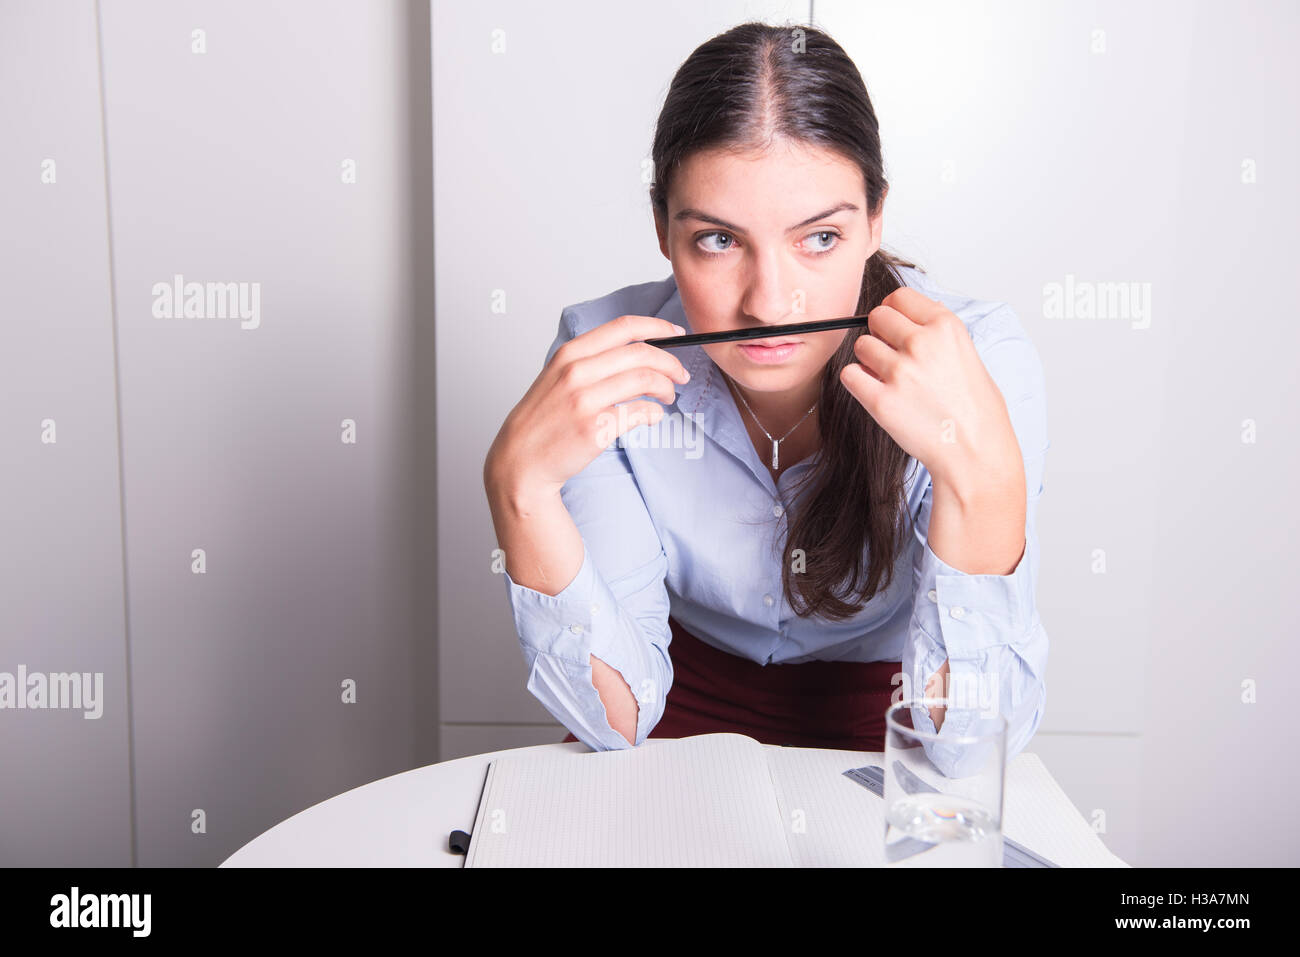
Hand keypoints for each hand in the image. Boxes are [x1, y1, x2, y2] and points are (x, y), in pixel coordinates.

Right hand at [485, 314, 690, 497]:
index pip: (623, 327)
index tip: (676, 333)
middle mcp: (577, 372)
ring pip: (645, 380)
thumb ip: (592, 360)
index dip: (657, 327)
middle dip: (670, 363)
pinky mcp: (595, 428)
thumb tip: (639, 350)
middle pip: (641, 353)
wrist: (521, 460)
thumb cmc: (543, 419)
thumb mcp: (557, 376)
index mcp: (570, 353)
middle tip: (680, 375)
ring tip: (668, 396)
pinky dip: (654, 413)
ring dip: (666, 388)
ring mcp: (585, 400)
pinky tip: (652, 416)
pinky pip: (640, 412)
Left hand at [838, 287, 1020, 490]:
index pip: (900, 297)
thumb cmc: (977, 411)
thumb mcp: (969, 356)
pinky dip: (857, 382)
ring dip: (869, 361)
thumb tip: (917, 313)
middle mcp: (921, 344)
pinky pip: (850, 375)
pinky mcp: (880, 401)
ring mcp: (900, 372)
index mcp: (946, 327)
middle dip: (880, 334)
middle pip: (876, 318)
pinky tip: (876, 392)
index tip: (895, 326)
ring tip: (890, 380)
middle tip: (891, 356)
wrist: (975, 453)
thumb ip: (940, 333)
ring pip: (861, 346)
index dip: (893, 311)